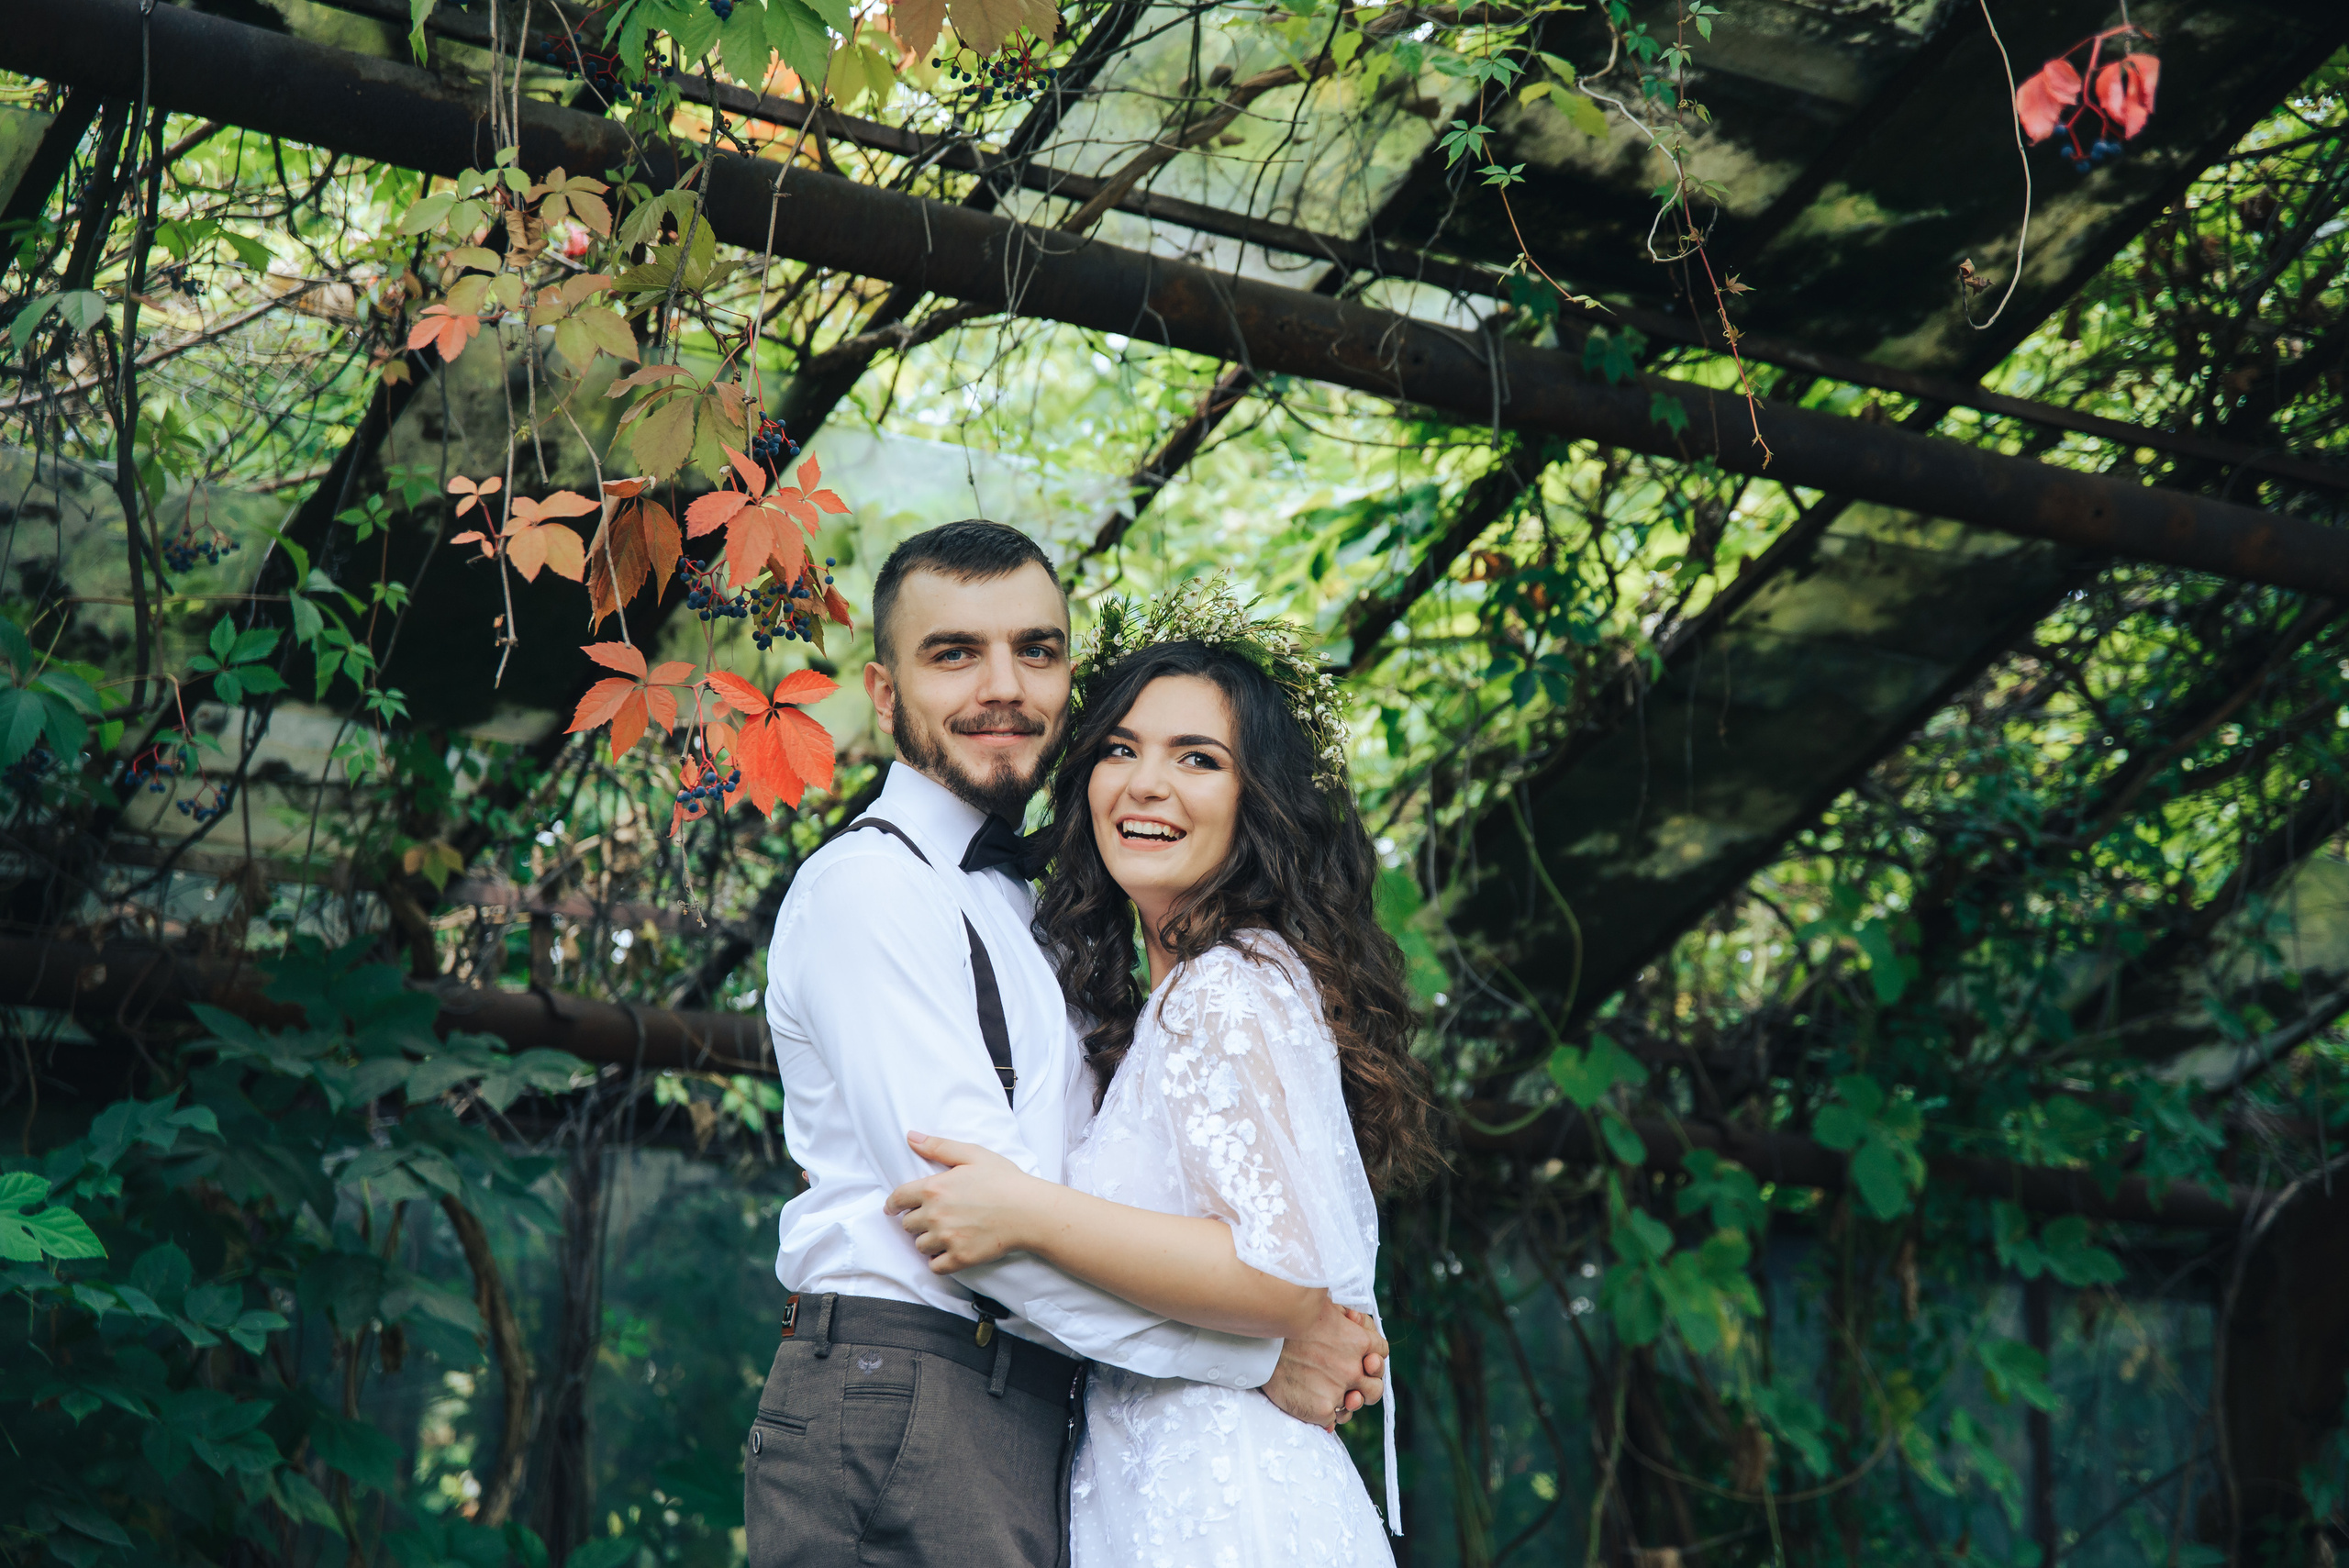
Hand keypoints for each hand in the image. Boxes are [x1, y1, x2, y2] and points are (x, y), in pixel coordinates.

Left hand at [883, 1133, 1046, 1273]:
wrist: (1030, 1211)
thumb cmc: (1004, 1180)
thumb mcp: (972, 1154)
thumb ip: (938, 1146)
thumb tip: (910, 1137)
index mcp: (934, 1188)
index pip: (898, 1199)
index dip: (893, 1204)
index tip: (893, 1209)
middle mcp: (935, 1215)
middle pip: (908, 1225)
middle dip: (916, 1221)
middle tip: (933, 1218)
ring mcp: (947, 1239)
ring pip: (920, 1246)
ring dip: (927, 1241)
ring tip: (944, 1234)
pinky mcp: (960, 1258)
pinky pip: (935, 1266)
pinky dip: (938, 1261)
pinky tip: (948, 1253)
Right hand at [1261, 1299, 1386, 1430]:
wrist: (1259, 1346)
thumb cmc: (1288, 1321)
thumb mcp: (1321, 1306)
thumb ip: (1344, 1315)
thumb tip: (1356, 1319)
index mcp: (1359, 1341)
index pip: (1382, 1353)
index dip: (1372, 1357)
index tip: (1362, 1360)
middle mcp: (1354, 1368)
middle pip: (1375, 1388)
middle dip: (1365, 1386)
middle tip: (1349, 1385)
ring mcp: (1339, 1392)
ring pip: (1354, 1407)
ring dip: (1345, 1403)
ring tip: (1327, 1395)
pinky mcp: (1323, 1410)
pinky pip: (1334, 1419)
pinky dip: (1325, 1414)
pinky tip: (1312, 1402)